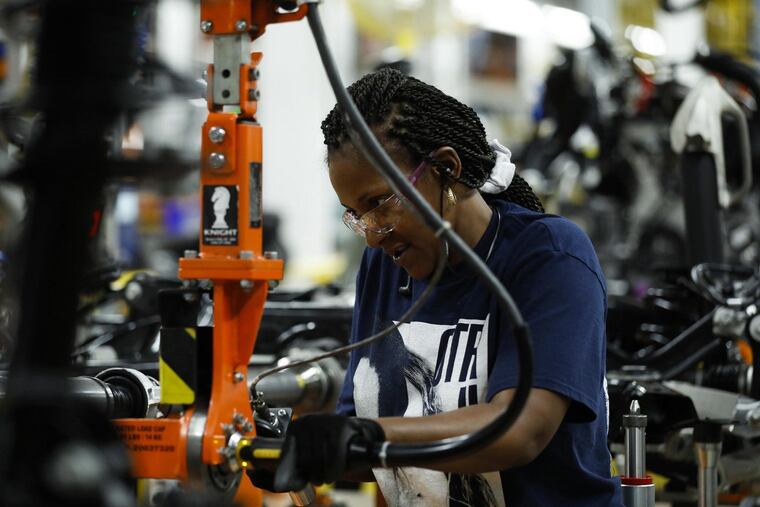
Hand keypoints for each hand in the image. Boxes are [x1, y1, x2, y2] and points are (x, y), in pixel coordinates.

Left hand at [270, 414, 384, 490]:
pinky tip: (336, 470)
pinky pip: (335, 456)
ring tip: (327, 475)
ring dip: (324, 475)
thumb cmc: (327, 449)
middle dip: (312, 475)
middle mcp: (307, 422)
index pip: (285, 455)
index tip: (291, 475)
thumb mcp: (305, 452)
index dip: (292, 470)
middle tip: (318, 478)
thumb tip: (252, 473)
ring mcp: (324, 422)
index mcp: (294, 428)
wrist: (357, 437)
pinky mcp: (340, 426)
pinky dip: (336, 469)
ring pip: (319, 460)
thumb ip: (283, 463)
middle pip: (304, 460)